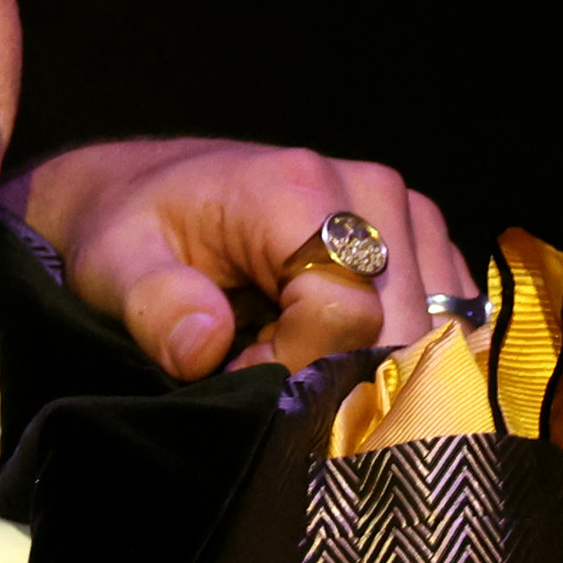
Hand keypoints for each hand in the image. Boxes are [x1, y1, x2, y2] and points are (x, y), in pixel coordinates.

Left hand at [8, 136, 469, 379]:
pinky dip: (400, 354)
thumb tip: (203, 345)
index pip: (346, 313)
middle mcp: (372, 192)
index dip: (294, 364)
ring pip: (435, 333)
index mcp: (301, 188)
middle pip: (403, 329)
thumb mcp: (114, 266)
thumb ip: (156, 305)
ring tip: (292, 349)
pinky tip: (338, 349)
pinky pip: (448, 323)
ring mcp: (409, 216)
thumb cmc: (132, 231)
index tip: (238, 369)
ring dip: (370, 367)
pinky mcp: (427, 245)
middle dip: (336, 374)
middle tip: (264, 368)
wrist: (152, 193)